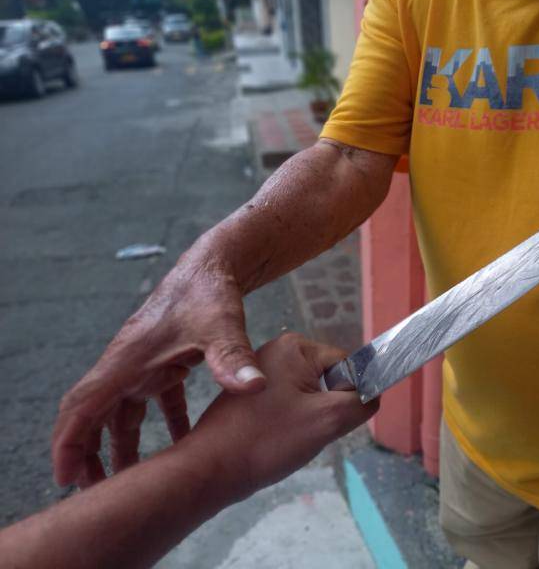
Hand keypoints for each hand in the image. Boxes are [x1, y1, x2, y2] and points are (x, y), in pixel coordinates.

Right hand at [52, 251, 265, 488]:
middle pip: (94, 415)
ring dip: (122, 445)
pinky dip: (162, 425)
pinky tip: (179, 445)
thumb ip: (232, 356)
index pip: (83, 405)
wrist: (215, 266)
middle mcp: (128, 363)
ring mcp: (144, 363)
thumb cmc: (210, 291)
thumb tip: (252, 387)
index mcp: (128, 358)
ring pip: (121, 412)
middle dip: (89, 453)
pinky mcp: (163, 363)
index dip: (71, 442)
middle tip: (94, 491)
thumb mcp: (221, 323)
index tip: (65, 477)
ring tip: (130, 480)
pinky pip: (153, 402)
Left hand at [178, 333, 377, 500]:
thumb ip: (362, 402)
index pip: (346, 365)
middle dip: (326, 409)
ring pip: (308, 397)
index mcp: (295, 346)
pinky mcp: (250, 396)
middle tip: (307, 430)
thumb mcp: (329, 419)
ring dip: (308, 420)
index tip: (329, 419)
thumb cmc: (268, 439)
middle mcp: (277, 351)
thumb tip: (371, 396)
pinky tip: (273, 440)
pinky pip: (287, 406)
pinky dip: (288, 425)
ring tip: (288, 437)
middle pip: (327, 380)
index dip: (348, 395)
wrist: (211, 469)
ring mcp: (260, 373)